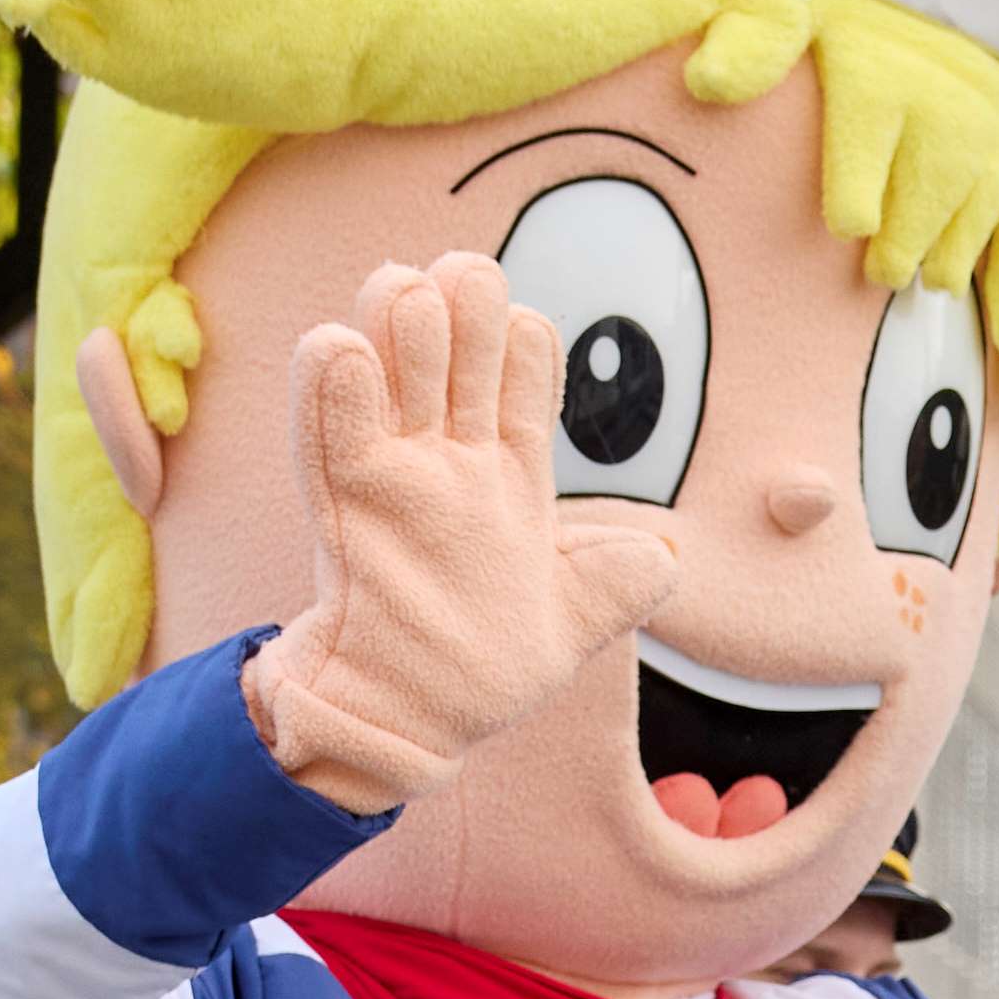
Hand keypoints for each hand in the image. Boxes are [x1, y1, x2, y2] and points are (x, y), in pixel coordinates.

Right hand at [233, 257, 676, 809]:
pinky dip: (332, 386)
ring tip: (408, 292)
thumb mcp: (573, 626)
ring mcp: (395, 473)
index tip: (527, 331)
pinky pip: (331, 431)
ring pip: (394, 370)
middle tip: (466, 276)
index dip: (526, 344)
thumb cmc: (486, 668)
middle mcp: (449, 458)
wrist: (417, 722)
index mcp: (508, 471)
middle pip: (456, 353)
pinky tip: (340, 348)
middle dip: (463, 306)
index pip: (521, 377)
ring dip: (400, 323)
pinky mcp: (343, 503)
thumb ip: (619, 584)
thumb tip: (667, 557)